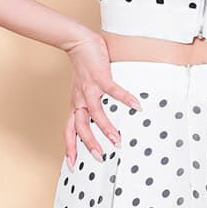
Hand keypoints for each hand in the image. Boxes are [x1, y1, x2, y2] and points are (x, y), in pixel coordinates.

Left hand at [61, 33, 140, 168]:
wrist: (77, 43)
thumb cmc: (83, 67)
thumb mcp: (81, 90)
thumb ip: (88, 104)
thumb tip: (100, 119)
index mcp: (76, 105)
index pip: (69, 131)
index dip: (70, 147)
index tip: (73, 164)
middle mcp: (80, 100)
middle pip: (81, 127)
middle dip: (90, 144)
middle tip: (99, 157)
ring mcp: (89, 89)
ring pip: (95, 114)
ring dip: (106, 128)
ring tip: (117, 140)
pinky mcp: (100, 77)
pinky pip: (113, 91)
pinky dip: (125, 99)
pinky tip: (136, 106)